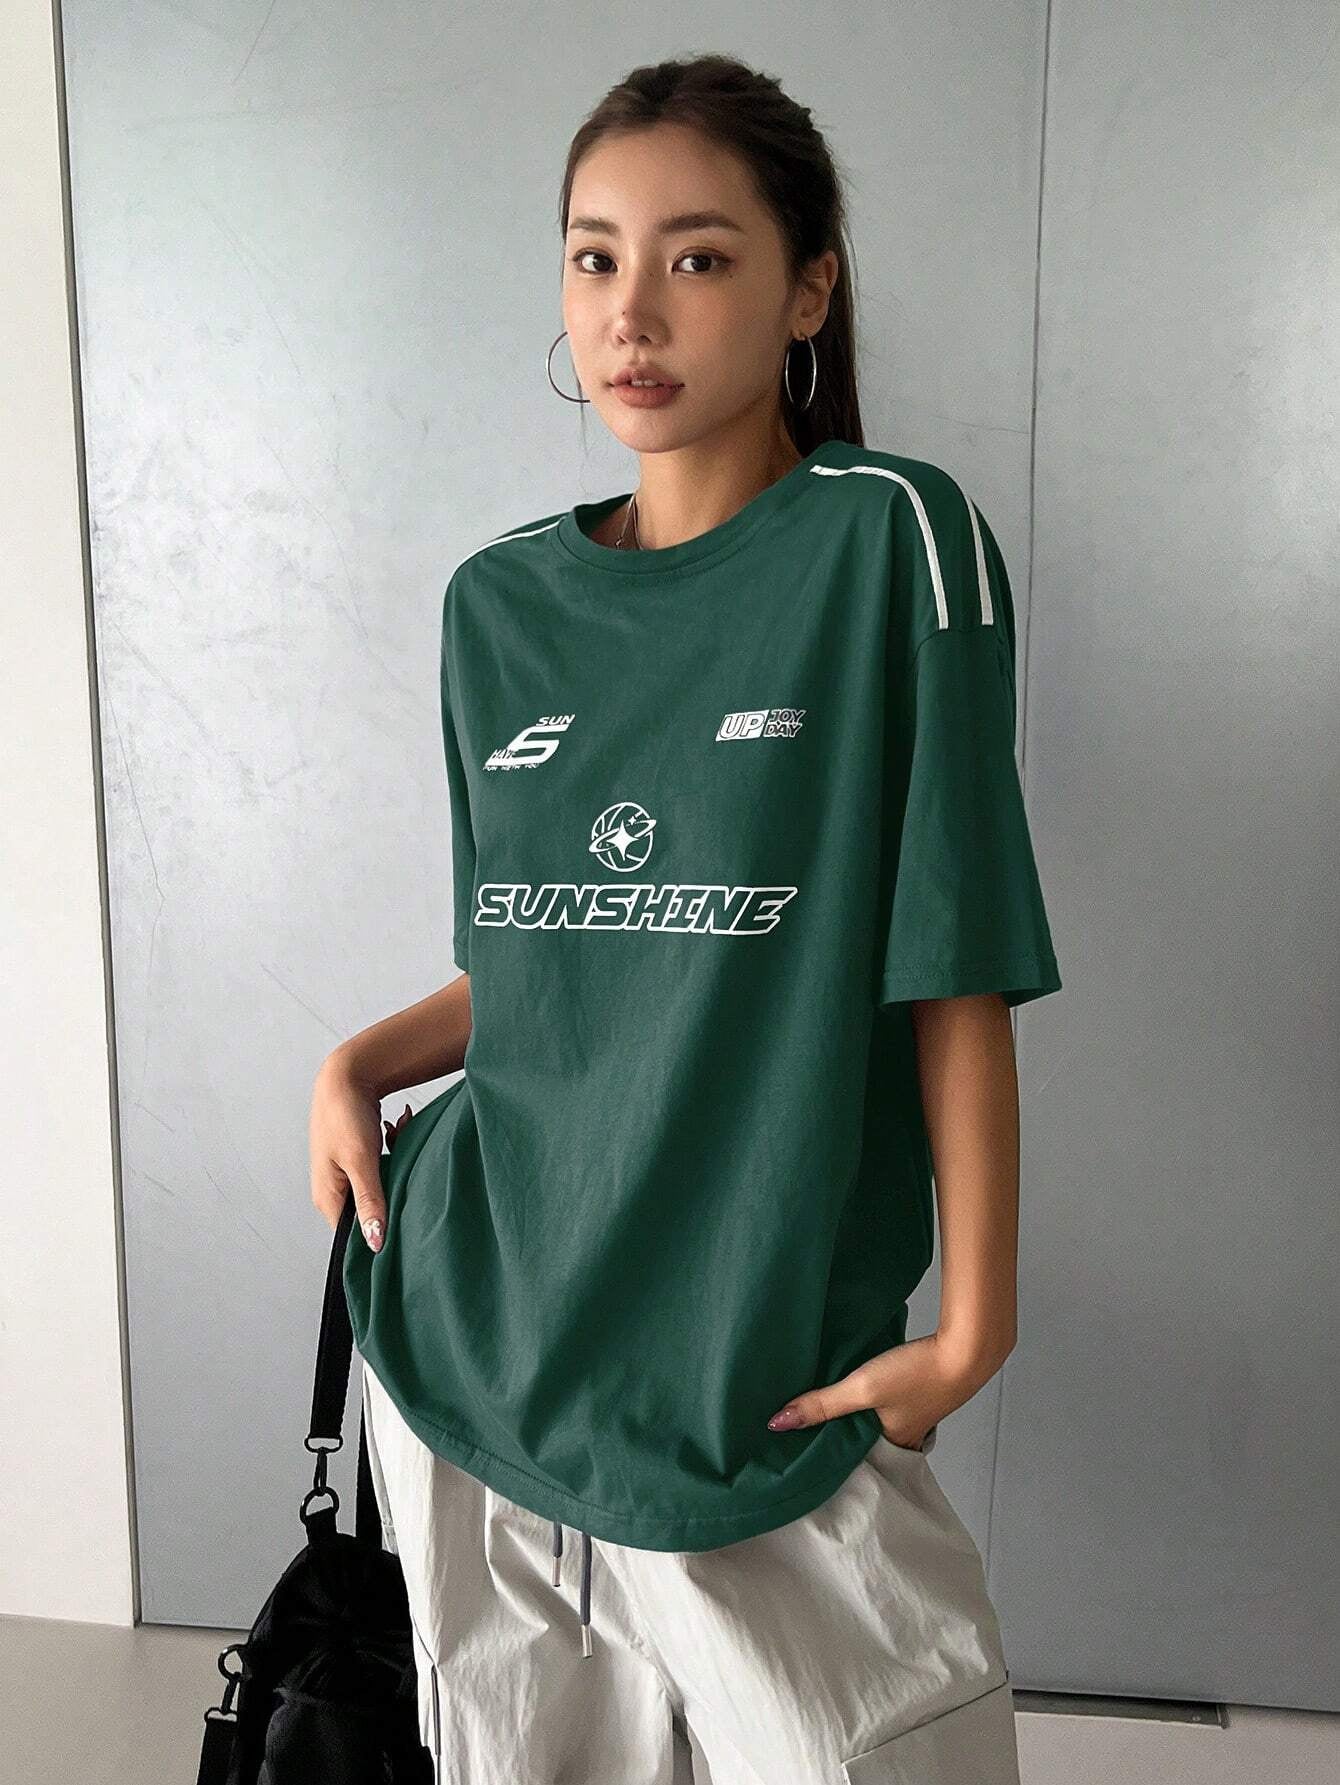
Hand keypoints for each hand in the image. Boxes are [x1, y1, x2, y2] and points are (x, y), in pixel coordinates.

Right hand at [308, 1054, 409, 1251]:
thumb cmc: (345, 1115)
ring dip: (396, 1163)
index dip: (379, 1232)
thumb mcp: (361, 1162)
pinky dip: (393, 1149)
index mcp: (328, 1197)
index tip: (405, 1224)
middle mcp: (334, 1188)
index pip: (353, 1235)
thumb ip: (369, 1203)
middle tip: (402, 1167)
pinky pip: (383, 1166)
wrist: (347, 1073)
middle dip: (394, 1188)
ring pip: (382, 1184)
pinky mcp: (358, 1157)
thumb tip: (375, 1243)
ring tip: (395, 1137)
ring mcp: (345, 1172)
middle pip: (371, 1209)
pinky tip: (394, 1129)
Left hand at [765, 1332, 1000, 1446]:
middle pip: (866, 1438)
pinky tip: (865, 1380)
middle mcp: (907, 1433)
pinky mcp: (923, 1387)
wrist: (967, 1347)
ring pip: (878, 1417)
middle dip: (842, 1432)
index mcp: (893, 1444)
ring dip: (859, 1411)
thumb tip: (777, 1423)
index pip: (854, 1458)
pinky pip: (891, 1399)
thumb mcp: (861, 1388)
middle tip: (809, 1428)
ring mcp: (917, 1411)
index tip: (802, 1451)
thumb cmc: (918, 1373)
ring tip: (830, 1404)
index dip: (831, 1453)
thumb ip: (821, 1404)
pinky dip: (875, 1394)